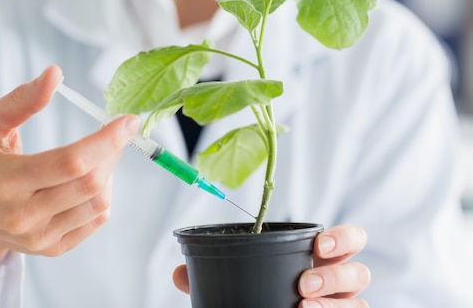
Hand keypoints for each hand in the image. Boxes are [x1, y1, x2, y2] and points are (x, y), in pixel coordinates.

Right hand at [0, 65, 139, 306]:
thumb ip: (21, 99)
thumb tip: (56, 73)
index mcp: (5, 180)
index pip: (69, 161)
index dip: (106, 139)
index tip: (128, 120)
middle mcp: (22, 215)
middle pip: (89, 183)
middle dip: (112, 152)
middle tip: (115, 134)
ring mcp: (38, 237)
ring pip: (98, 203)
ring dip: (109, 173)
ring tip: (98, 156)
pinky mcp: (52, 249)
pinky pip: (96, 220)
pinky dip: (102, 195)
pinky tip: (88, 180)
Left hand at [172, 224, 369, 307]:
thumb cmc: (262, 294)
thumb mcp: (238, 279)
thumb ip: (210, 274)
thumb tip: (178, 273)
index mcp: (319, 259)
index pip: (349, 239)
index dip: (343, 238)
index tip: (319, 245)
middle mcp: (339, 284)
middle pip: (360, 273)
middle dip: (334, 277)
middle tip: (301, 285)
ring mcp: (343, 307)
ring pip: (359, 305)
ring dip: (332, 306)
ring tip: (301, 307)